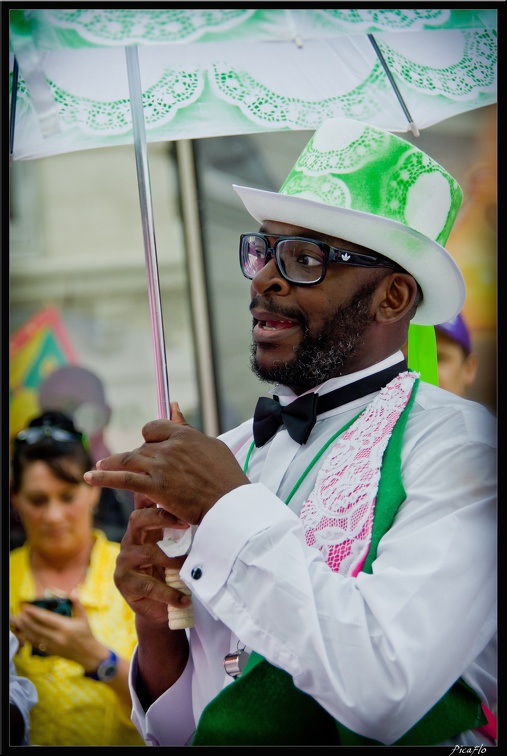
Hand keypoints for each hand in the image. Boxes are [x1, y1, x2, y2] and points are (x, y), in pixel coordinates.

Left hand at [16, 595, 102, 666]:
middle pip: (37, 628)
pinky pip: (37, 645)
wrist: (88, 653)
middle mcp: (57, 637)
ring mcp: (53, 646)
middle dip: (26, 620)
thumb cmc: (86, 634)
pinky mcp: (51, 652)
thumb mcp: (84, 617)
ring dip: (25, 629)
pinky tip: (25, 632)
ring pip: (34, 637)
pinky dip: (29, 638)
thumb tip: (73, 592)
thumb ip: (77, 604)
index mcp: (66, 626)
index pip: (46, 618)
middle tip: (20, 612)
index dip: (35, 612)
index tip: (26, 607)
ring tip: (19, 621)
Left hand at [84, 402, 249, 524]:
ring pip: (129, 460)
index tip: (148, 447)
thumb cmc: (226, 476)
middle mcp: (170, 447)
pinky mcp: (155, 487)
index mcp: (184, 435)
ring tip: (98, 468)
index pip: (153, 428)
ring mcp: (161, 466)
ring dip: (111, 464)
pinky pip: (123, 480)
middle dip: (136, 458)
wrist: (230, 504)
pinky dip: (104, 478)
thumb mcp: (211, 445)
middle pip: (141, 447)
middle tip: (133, 469)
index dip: (149, 438)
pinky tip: (91, 478)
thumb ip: (187, 427)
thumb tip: (173, 405)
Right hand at [114, 505, 191, 625]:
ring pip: (148, 553)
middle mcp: (130, 541)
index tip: (182, 503)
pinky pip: (149, 585)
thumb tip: (201, 509)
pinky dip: (169, 593)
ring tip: (190, 571)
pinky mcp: (124, 582)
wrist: (160, 609)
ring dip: (172, 561)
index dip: (158, 501)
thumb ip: (179, 532)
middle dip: (161, 518)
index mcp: (142, 530)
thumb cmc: (170, 574)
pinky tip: (184, 599)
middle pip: (137, 519)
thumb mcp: (175, 550)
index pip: (143, 506)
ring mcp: (124, 561)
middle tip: (186, 524)